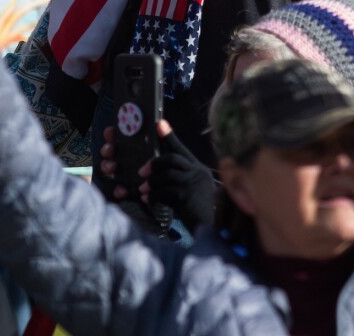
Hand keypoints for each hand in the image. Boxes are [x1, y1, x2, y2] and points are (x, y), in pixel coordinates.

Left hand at [100, 120, 215, 231]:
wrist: (212, 230)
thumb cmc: (200, 213)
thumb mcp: (194, 192)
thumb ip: (182, 181)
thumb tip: (158, 176)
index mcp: (199, 169)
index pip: (182, 149)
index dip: (169, 136)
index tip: (159, 124)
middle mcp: (197, 173)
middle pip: (172, 158)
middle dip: (154, 163)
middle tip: (141, 172)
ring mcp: (193, 184)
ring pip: (166, 175)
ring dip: (152, 182)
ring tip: (143, 189)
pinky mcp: (186, 197)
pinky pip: (164, 192)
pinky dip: (153, 196)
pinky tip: (148, 200)